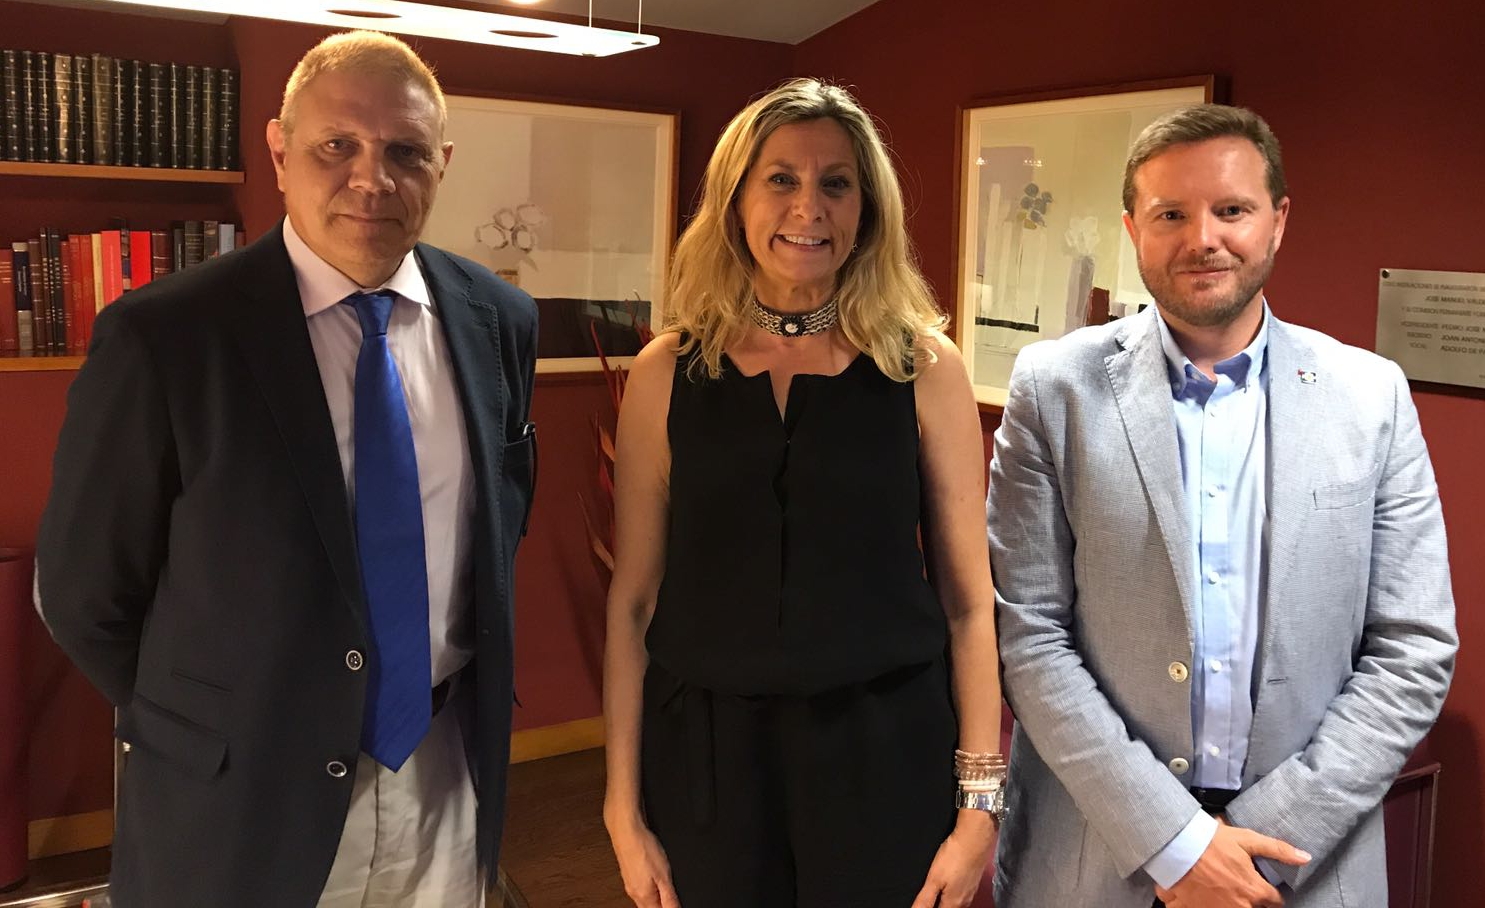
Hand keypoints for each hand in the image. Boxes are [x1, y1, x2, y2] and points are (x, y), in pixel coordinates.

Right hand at [606, 816, 680, 907]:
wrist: (627, 831)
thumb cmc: (643, 849)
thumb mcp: (664, 875)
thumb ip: (670, 897)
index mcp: (644, 896)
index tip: (676, 904)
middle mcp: (634, 893)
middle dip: (662, 907)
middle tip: (673, 901)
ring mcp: (630, 884)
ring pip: (644, 900)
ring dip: (655, 900)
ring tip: (666, 894)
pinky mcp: (628, 874)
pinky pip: (640, 890)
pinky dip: (649, 891)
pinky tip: (654, 883)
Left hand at [910, 810, 995, 907]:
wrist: (975, 838)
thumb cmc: (955, 856)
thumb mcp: (934, 879)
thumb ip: (924, 899)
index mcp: (953, 904)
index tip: (923, 901)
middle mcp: (964, 901)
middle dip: (937, 904)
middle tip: (928, 893)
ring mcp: (970, 891)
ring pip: (955, 902)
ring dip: (945, 898)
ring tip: (936, 888)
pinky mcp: (973, 880)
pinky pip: (961, 892)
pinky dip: (952, 890)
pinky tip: (948, 881)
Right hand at [1154, 819, 1310, 907]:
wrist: (1178, 846)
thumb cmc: (1213, 841)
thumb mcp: (1247, 840)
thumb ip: (1278, 850)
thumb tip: (1306, 857)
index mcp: (1255, 890)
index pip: (1275, 901)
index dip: (1272, 893)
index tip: (1265, 886)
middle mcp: (1241, 905)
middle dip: (1254, 900)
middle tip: (1244, 885)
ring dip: (1237, 902)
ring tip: (1228, 889)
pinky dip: (1215, 904)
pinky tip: (1212, 895)